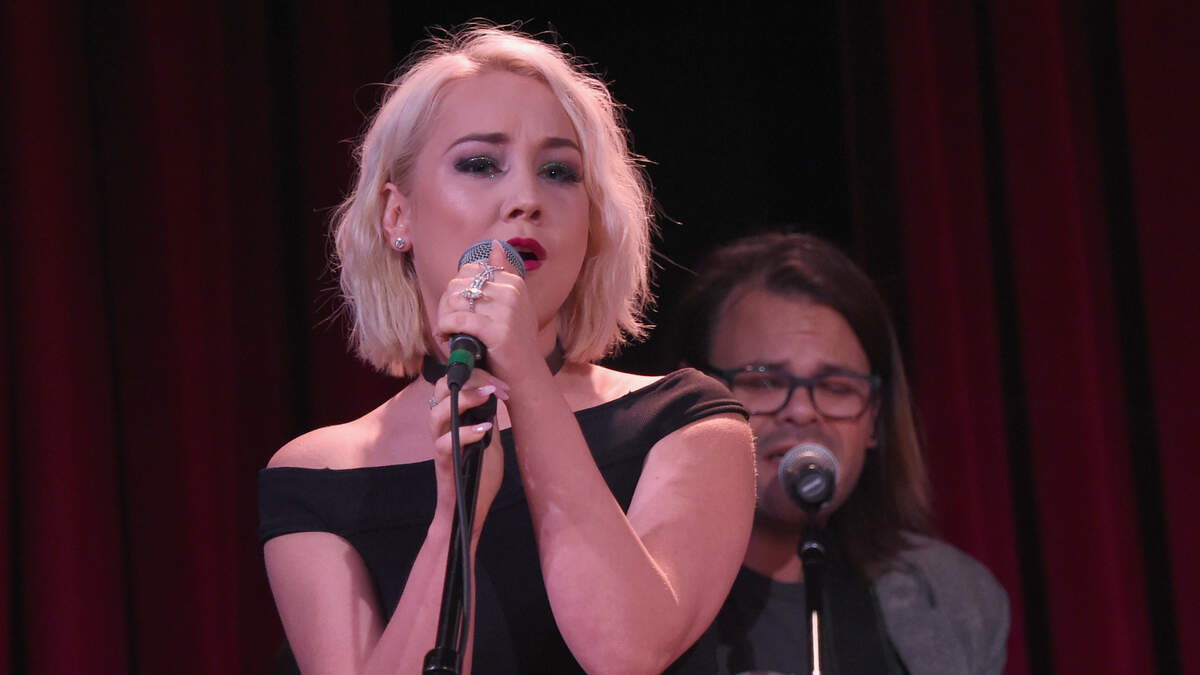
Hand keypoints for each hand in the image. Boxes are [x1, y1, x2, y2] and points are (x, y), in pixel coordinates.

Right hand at [427, 368, 508, 530]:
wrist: (469, 506)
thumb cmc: (478, 472)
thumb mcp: (488, 438)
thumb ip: (487, 416)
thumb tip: (495, 392)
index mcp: (451, 416)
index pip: (453, 382)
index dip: (475, 374)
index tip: (500, 383)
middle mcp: (441, 426)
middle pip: (440, 389)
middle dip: (469, 380)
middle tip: (495, 387)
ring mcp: (439, 443)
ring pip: (436, 412)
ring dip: (464, 399)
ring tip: (488, 396)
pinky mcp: (443, 462)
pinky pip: (444, 443)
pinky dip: (464, 433)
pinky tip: (484, 429)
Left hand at [435, 240, 543, 383]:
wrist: (525, 375)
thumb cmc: (515, 341)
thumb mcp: (515, 303)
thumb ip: (505, 273)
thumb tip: (495, 245)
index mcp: (513, 282)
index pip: (470, 270)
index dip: (456, 287)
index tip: (457, 307)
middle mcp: (511, 292)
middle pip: (459, 284)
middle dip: (446, 303)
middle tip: (447, 323)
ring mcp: (506, 311)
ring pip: (455, 301)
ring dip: (443, 317)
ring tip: (446, 332)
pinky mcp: (497, 331)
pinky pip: (458, 319)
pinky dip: (445, 328)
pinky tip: (446, 337)